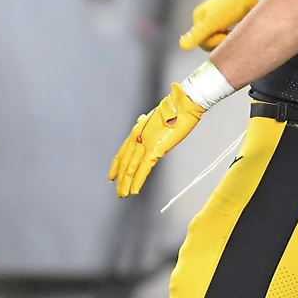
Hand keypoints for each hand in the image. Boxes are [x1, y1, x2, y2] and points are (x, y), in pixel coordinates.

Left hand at [109, 83, 204, 197]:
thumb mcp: (159, 116)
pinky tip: (133, 190)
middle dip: (121, 179)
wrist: (185, 103)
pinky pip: (143, 169)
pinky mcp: (156, 149)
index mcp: (138, 129)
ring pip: (131, 168)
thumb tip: (143, 120)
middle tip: (118, 191)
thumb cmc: (176, 107)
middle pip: (125, 162)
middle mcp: (138, 137)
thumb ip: (150, 122)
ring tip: (123, 195)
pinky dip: (138, 181)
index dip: (116, 165)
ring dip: (126, 183)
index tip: (112, 176)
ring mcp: (146, 143)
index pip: (123, 151)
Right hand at [179, 0, 259, 50]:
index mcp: (199, 15)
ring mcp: (218, 18)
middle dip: (221, 40)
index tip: (225, 34)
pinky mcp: (230, 20)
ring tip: (238, 29)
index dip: (213, 42)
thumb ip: (197, 36)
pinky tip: (240, 28)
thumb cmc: (233, 7)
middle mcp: (206, 16)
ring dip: (229, 38)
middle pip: (209, 41)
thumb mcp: (213, 23)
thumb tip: (181, 46)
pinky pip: (227, 35)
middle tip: (232, 32)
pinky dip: (234, 35)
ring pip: (219, 39)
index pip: (200, 41)